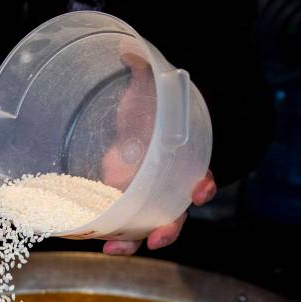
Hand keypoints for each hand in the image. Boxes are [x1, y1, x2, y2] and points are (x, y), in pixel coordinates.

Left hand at [99, 42, 215, 254]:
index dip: (203, 186)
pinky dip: (110, 234)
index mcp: (182, 161)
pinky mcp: (118, 201)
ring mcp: (142, 196)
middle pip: (173, 213)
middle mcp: (165, 184)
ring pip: (144, 227)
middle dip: (167, 229)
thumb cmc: (146, 106)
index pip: (200, 177)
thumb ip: (144, 73)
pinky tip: (97, 240)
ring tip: (115, 249)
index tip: (200, 190)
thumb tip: (128, 52)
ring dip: (132, 242)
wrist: (130, 120)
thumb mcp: (146, 89)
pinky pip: (119, 223)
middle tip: (157, 239)